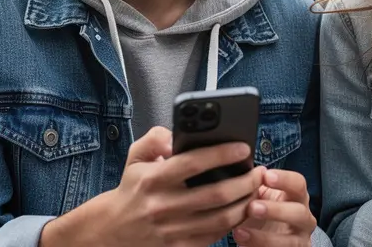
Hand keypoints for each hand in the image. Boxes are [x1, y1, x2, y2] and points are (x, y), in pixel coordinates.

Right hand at [40, 126, 264, 246]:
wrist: (113, 229)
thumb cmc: (133, 187)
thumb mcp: (136, 156)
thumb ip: (155, 137)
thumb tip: (176, 135)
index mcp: (153, 179)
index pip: (193, 163)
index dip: (223, 153)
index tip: (244, 148)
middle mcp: (162, 206)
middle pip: (216, 194)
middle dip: (245, 181)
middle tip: (259, 171)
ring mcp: (172, 230)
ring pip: (221, 218)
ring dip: (245, 203)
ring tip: (256, 189)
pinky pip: (215, 235)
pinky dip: (234, 222)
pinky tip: (242, 208)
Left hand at [232, 169, 315, 246]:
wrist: (263, 240)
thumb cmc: (262, 212)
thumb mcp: (260, 197)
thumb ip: (255, 186)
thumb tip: (247, 172)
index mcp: (297, 197)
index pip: (299, 184)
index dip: (285, 179)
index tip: (266, 176)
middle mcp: (304, 218)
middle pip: (298, 212)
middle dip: (276, 210)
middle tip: (252, 208)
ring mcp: (300, 240)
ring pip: (290, 241)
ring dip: (264, 238)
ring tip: (239, 232)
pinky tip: (242, 243)